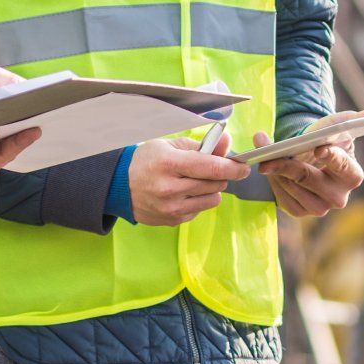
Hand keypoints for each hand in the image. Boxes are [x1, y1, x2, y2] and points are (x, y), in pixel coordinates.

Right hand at [130, 135, 251, 226]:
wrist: (120, 185)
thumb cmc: (147, 160)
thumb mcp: (172, 145)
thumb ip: (202, 145)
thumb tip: (227, 143)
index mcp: (169, 164)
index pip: (211, 167)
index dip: (232, 167)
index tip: (244, 167)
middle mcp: (170, 189)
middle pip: (215, 184)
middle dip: (220, 175)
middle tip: (212, 168)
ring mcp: (171, 208)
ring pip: (213, 199)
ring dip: (211, 189)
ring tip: (194, 181)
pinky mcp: (173, 220)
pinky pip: (200, 210)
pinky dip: (198, 200)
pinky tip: (183, 193)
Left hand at [259, 106, 363, 217]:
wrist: (308, 157)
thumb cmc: (327, 139)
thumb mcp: (341, 126)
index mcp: (353, 175)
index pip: (342, 166)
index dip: (331, 157)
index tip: (318, 147)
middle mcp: (339, 197)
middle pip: (309, 178)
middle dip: (287, 162)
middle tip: (267, 147)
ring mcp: (319, 208)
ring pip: (291, 186)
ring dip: (275, 167)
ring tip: (266, 150)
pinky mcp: (300, 212)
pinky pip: (281, 197)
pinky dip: (272, 179)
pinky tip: (272, 168)